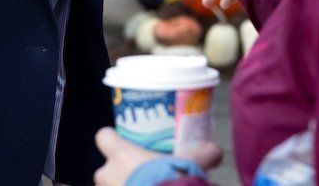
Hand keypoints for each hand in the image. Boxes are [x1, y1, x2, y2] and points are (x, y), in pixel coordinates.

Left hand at [94, 128, 223, 184]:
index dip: (112, 139)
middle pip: (106, 168)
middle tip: (140, 176)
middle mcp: (107, 174)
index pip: (103, 136)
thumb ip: (203, 154)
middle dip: (119, 173)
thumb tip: (215, 150)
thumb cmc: (173, 182)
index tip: (122, 143)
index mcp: (121, 154)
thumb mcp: (191, 164)